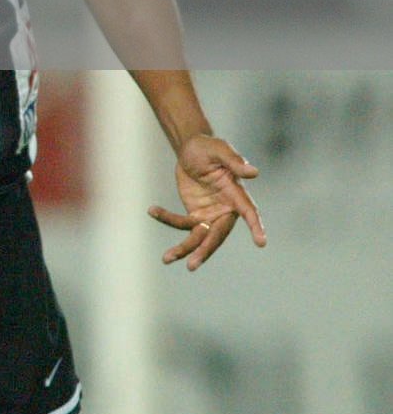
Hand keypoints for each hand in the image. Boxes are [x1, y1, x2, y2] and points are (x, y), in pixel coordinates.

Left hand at [148, 134, 266, 269]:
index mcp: (236, 194)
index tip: (261, 242)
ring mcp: (210, 215)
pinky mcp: (195, 214)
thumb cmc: (209, 148)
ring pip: (200, 237)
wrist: (191, 150)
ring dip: (184, 248)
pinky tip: (152, 210)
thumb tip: (254, 172)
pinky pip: (182, 223)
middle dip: (205, 250)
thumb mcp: (220, 150)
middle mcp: (226, 210)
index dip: (256, 226)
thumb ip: (235, 161)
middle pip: (218, 235)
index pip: (249, 211)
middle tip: (191, 265)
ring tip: (166, 258)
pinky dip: (167, 218)